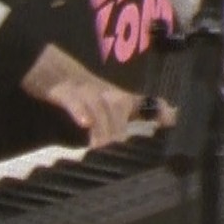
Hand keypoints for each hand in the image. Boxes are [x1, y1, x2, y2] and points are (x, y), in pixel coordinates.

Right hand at [20, 44, 167, 146]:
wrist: (50, 67)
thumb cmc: (84, 92)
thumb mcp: (107, 106)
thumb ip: (127, 120)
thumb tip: (153, 130)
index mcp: (118, 97)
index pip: (145, 103)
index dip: (161, 112)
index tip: (173, 122)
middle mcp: (106, 92)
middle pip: (120, 109)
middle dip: (120, 131)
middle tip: (119, 156)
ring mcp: (85, 90)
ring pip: (99, 108)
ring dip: (102, 129)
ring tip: (102, 148)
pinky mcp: (63, 91)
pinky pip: (74, 101)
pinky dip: (80, 111)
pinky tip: (84, 124)